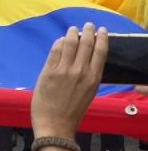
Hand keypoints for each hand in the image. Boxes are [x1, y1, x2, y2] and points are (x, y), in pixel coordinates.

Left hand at [31, 23, 107, 138]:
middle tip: (87, 25)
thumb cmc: (72, 111)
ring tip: (73, 29)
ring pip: (70, 43)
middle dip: (87, 31)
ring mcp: (64, 70)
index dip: (101, 38)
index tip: (101, 30)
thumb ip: (88, 75)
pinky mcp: (49, 71)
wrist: (55, 124)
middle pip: (86, 43)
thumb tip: (85, 58)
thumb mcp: (88, 93)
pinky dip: (59, 42)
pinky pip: (55, 50)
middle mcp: (80, 71)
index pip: (100, 52)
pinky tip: (60, 40)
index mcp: (93, 79)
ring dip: (72, 33)